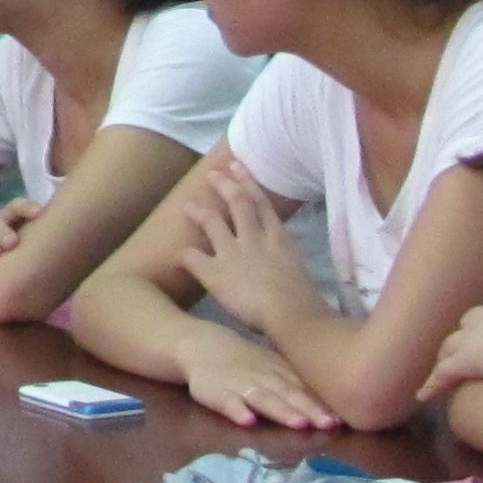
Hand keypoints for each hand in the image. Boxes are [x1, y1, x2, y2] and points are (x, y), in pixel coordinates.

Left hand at [171, 159, 318, 343]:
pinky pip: (194, 259)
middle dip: (224, 185)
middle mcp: (255, 239)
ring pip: (213, 222)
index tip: (237, 167)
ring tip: (187, 206)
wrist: (293, 315)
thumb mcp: (297, 270)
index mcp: (279, 238)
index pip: (262, 203)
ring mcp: (234, 253)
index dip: (248, 183)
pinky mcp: (217, 273)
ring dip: (199, 212)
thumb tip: (278, 263)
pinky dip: (185, 256)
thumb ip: (283, 259)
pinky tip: (178, 256)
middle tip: (212, 175)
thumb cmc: (304, 301)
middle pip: (237, 203)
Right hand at [172, 320, 340, 431]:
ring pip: (263, 399)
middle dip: (309, 410)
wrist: (200, 344)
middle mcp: (263, 378)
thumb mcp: (273, 364)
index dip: (322, 403)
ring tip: (298, 424)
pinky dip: (237, 411)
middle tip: (329, 424)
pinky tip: (247, 422)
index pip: (304, 389)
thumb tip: (336, 395)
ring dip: (281, 411)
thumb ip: (297, 381)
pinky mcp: (215, 393)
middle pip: (289, 395)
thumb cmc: (244, 359)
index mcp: (278, 372)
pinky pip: (226, 403)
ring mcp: (238, 385)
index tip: (344, 418)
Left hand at [423, 288, 482, 401]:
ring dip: (448, 354)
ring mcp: (468, 339)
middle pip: (469, 323)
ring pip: (452, 345)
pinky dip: (433, 384)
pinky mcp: (462, 362)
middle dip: (469, 332)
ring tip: (444, 363)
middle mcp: (481, 316)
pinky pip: (443, 375)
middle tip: (469, 344)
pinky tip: (423, 395)